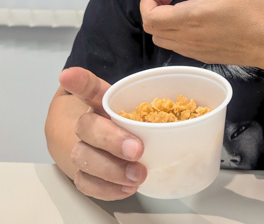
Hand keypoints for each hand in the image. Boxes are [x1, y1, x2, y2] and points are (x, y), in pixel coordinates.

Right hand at [58, 67, 146, 199]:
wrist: (114, 149)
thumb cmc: (132, 126)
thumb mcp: (144, 111)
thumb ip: (159, 106)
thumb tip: (196, 108)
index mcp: (102, 103)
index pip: (89, 87)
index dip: (78, 81)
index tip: (67, 75)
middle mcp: (88, 124)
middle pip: (86, 127)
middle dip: (111, 140)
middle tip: (137, 149)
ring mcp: (82, 150)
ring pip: (83, 158)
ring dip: (111, 170)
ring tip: (138, 175)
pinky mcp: (84, 174)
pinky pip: (86, 183)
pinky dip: (107, 189)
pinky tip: (127, 188)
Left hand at [139, 0, 263, 69]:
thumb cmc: (254, 11)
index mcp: (190, 18)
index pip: (150, 17)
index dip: (148, 1)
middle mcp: (187, 38)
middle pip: (151, 30)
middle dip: (154, 9)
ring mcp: (193, 50)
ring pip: (161, 40)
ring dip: (163, 22)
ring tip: (182, 6)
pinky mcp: (201, 57)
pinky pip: (176, 46)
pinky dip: (174, 32)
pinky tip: (193, 20)